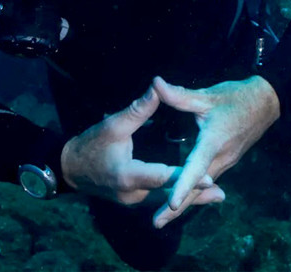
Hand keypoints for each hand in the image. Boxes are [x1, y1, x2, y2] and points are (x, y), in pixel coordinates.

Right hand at [61, 83, 224, 207]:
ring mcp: (133, 202)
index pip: (161, 176)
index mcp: (127, 175)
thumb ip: (138, 110)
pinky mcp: (133, 202)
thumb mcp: (112, 125)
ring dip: (190, 199)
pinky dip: (176, 197)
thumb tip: (158, 87)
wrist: (69, 169)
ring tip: (217, 196)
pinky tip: (195, 196)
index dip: (186, 177)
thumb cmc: (90, 145)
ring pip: (165, 201)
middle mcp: (132, 194)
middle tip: (221, 194)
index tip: (208, 177)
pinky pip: (158, 200)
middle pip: (169, 195)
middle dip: (196, 195)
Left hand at [151, 75, 280, 228]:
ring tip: (163, 218)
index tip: (171, 204)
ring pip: (202, 188)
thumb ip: (179, 94)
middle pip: (197, 188)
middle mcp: (221, 158)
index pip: (196, 167)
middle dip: (177, 207)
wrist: (265, 103)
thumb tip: (155, 84)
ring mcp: (225, 162)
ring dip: (184, 202)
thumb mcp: (207, 95)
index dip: (183, 185)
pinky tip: (181, 200)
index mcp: (214, 142)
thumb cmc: (236, 97)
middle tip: (156, 223)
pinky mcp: (225, 162)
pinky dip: (193, 192)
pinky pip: (206, 181)